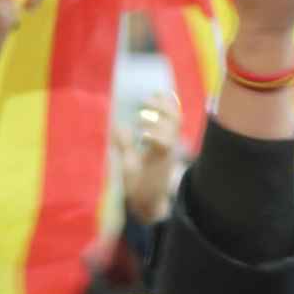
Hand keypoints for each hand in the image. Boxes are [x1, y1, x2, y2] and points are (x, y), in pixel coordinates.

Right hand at [122, 92, 182, 224]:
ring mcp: (173, 143)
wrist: (152, 200)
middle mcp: (170, 147)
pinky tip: (161, 95)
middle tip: (143, 103)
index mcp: (159, 157)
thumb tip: (118, 125)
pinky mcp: (171, 140)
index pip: (164, 141)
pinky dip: (170, 107)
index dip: (154, 133)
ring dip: (166, 105)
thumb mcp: (127, 170)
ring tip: (152, 93)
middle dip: (160, 111)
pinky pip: (174, 121)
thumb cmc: (138, 187)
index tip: (141, 134)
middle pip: (173, 124)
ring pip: (176, 119)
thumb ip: (124, 147)